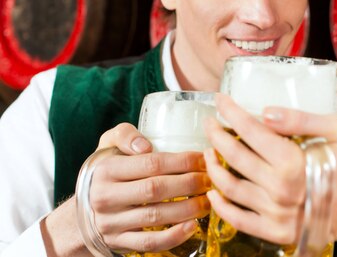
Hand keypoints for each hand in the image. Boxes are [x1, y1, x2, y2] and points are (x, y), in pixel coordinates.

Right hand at [87, 123, 210, 252]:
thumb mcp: (108, 145)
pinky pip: (149, 243)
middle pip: (156, 189)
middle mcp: (106, 197)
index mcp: (107, 170)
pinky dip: (173, 237)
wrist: (83, 208)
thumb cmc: (106, 170)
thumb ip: (125, 135)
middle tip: (211, 179)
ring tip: (208, 201)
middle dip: (190, 183)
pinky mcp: (118, 242)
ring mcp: (111, 223)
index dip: (182, 161)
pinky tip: (192, 227)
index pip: (151, 163)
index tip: (204, 158)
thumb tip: (146, 145)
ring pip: (155, 217)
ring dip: (188, 209)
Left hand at [204, 94, 336, 244]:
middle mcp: (280, 189)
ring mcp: (276, 214)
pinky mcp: (276, 232)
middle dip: (215, 136)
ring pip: (229, 187)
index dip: (231, 113)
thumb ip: (304, 119)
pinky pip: (237, 219)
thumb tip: (266, 112)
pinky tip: (213, 191)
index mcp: (294, 161)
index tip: (220, 100)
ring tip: (209, 151)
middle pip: (233, 157)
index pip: (251, 131)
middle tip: (209, 123)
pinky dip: (220, 204)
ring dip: (213, 167)